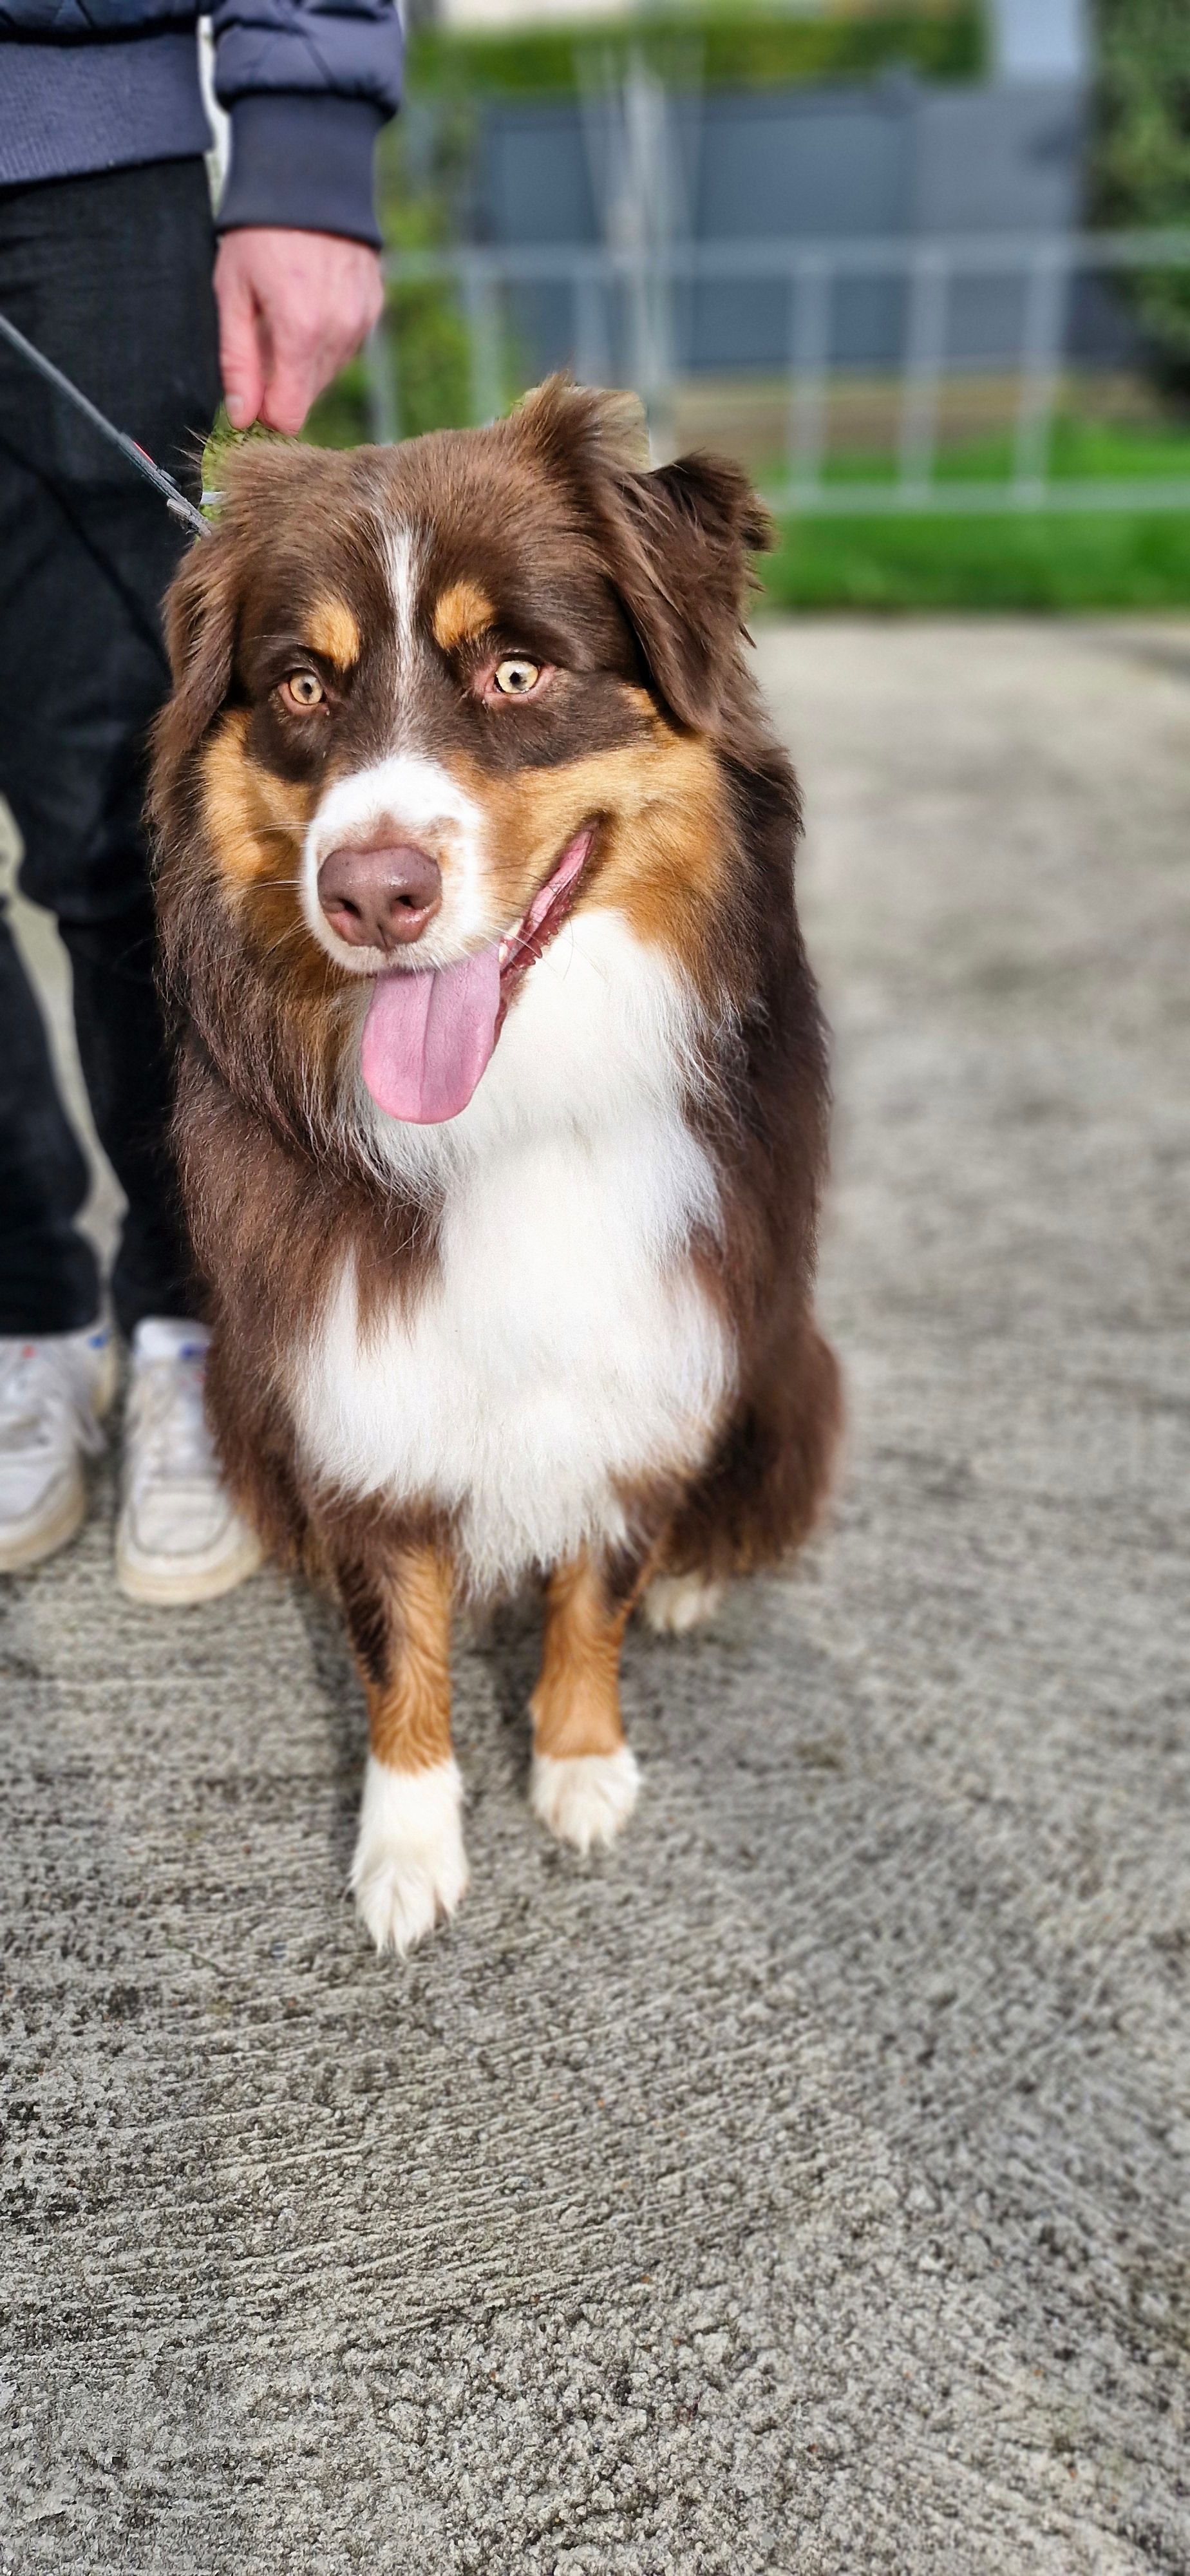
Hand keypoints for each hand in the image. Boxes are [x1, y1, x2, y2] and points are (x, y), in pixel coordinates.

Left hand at [213, 229, 384, 435]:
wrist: (308, 175)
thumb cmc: (259, 230)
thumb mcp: (232, 293)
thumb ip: (238, 362)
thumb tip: (241, 416)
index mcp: (301, 332)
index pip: (290, 415)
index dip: (266, 412)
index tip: (251, 391)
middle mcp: (339, 332)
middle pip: (308, 397)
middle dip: (282, 381)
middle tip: (262, 335)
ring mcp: (362, 320)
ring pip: (327, 373)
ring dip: (304, 359)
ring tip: (286, 310)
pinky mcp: (374, 308)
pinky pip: (346, 347)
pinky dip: (325, 337)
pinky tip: (310, 300)